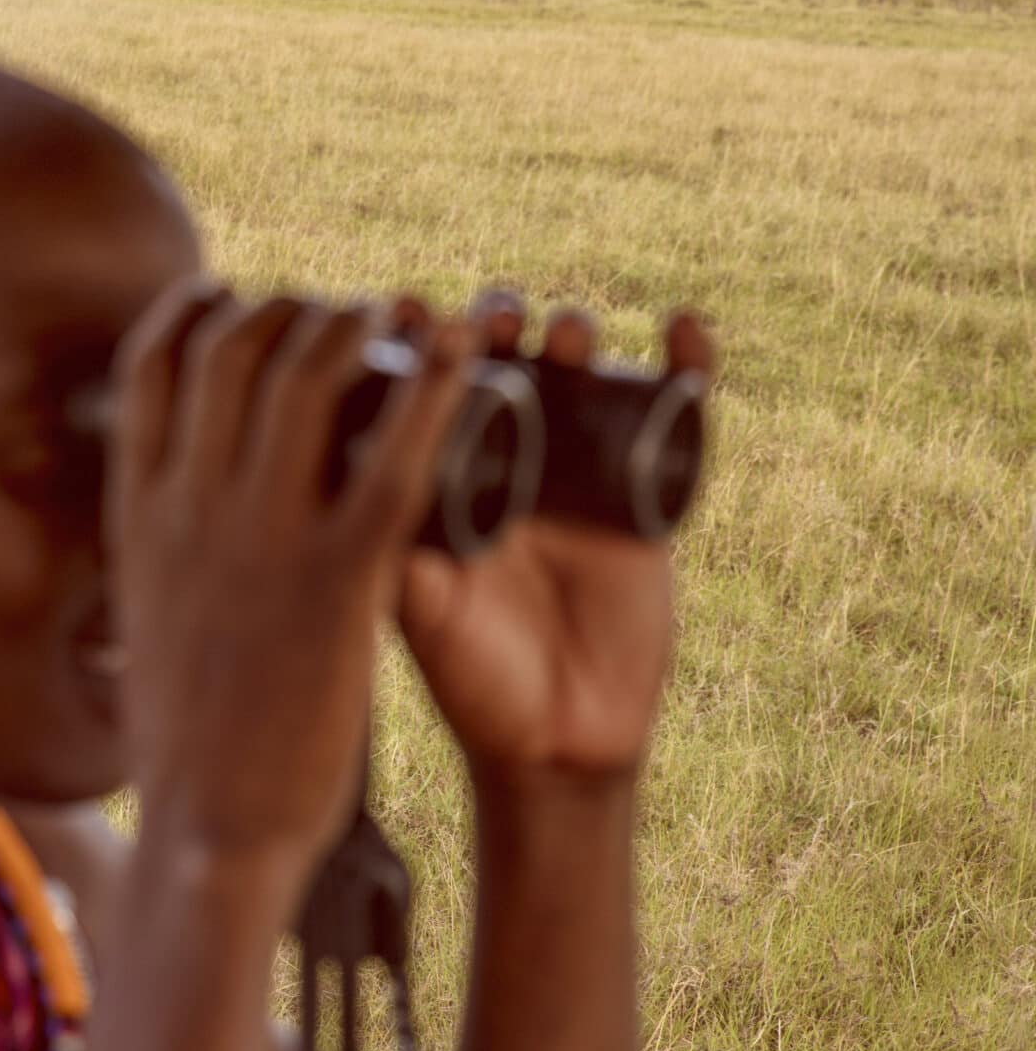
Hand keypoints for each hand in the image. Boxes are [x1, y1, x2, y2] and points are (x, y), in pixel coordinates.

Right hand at [110, 285, 473, 868]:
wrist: (208, 832)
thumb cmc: (188, 743)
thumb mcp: (144, 622)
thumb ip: (161, 559)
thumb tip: (166, 523)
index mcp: (138, 514)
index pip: (152, 364)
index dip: (200, 308)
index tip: (241, 296)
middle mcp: (188, 506)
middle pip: (233, 347)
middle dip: (290, 304)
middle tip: (341, 311)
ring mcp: (260, 537)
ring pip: (307, 376)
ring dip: (359, 322)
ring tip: (404, 316)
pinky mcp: (336, 581)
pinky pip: (392, 457)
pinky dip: (434, 391)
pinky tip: (467, 357)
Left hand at [395, 294, 716, 790]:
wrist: (561, 742)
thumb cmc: (474, 683)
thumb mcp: (427, 621)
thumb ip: (398, 567)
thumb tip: (365, 498)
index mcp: (438, 475)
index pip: (427, 381)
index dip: (421, 339)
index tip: (408, 308)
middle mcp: (504, 460)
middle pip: (504, 361)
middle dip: (497, 323)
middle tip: (491, 321)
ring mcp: (578, 472)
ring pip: (580, 374)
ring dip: (573, 332)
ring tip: (565, 333)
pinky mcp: (650, 493)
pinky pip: (674, 414)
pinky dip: (686, 363)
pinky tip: (684, 328)